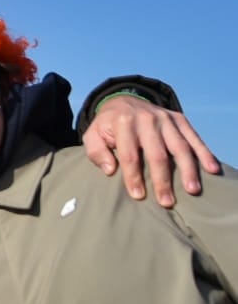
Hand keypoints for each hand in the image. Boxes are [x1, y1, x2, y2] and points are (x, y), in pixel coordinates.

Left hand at [82, 95, 220, 206]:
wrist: (123, 101)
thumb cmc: (107, 126)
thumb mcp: (93, 135)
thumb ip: (96, 152)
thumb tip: (110, 170)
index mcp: (123, 123)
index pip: (129, 155)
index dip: (134, 177)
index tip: (138, 196)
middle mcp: (146, 119)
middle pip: (157, 154)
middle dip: (162, 180)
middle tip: (167, 202)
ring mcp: (165, 118)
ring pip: (179, 147)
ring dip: (187, 170)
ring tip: (192, 190)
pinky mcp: (179, 119)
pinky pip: (194, 137)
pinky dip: (204, 153)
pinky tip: (211, 169)